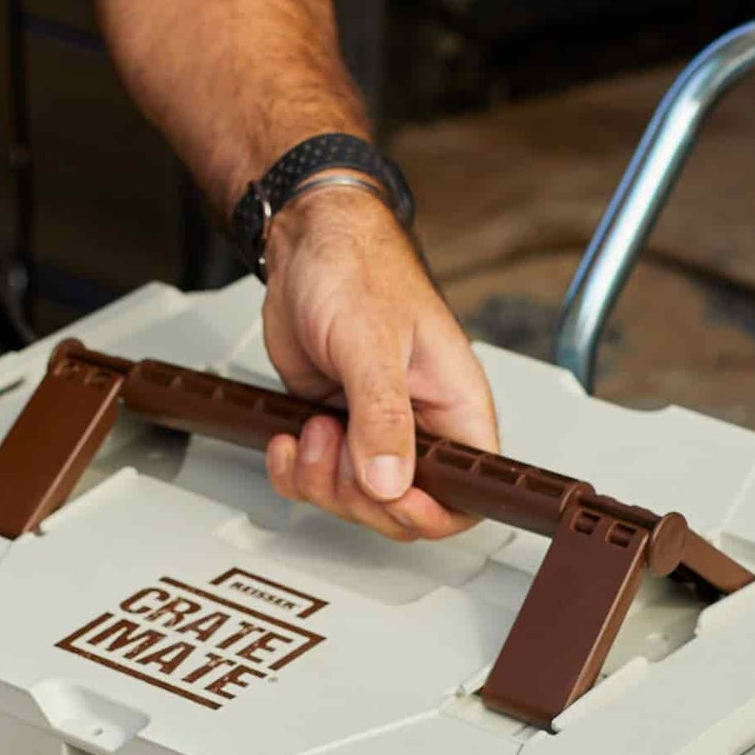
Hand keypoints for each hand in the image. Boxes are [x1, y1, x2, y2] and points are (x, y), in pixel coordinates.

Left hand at [259, 185, 499, 541]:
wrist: (304, 242)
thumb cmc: (356, 267)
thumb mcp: (371, 342)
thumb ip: (383, 416)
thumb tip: (392, 483)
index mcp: (455, 404)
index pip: (467, 490)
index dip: (432, 512)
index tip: (391, 499)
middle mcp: (421, 424)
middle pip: (403, 508)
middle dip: (358, 493)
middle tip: (333, 445)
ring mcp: (375, 428)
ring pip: (357, 499)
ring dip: (320, 479)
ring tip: (310, 428)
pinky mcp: (336, 427)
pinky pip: (318, 478)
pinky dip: (294, 471)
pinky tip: (287, 438)